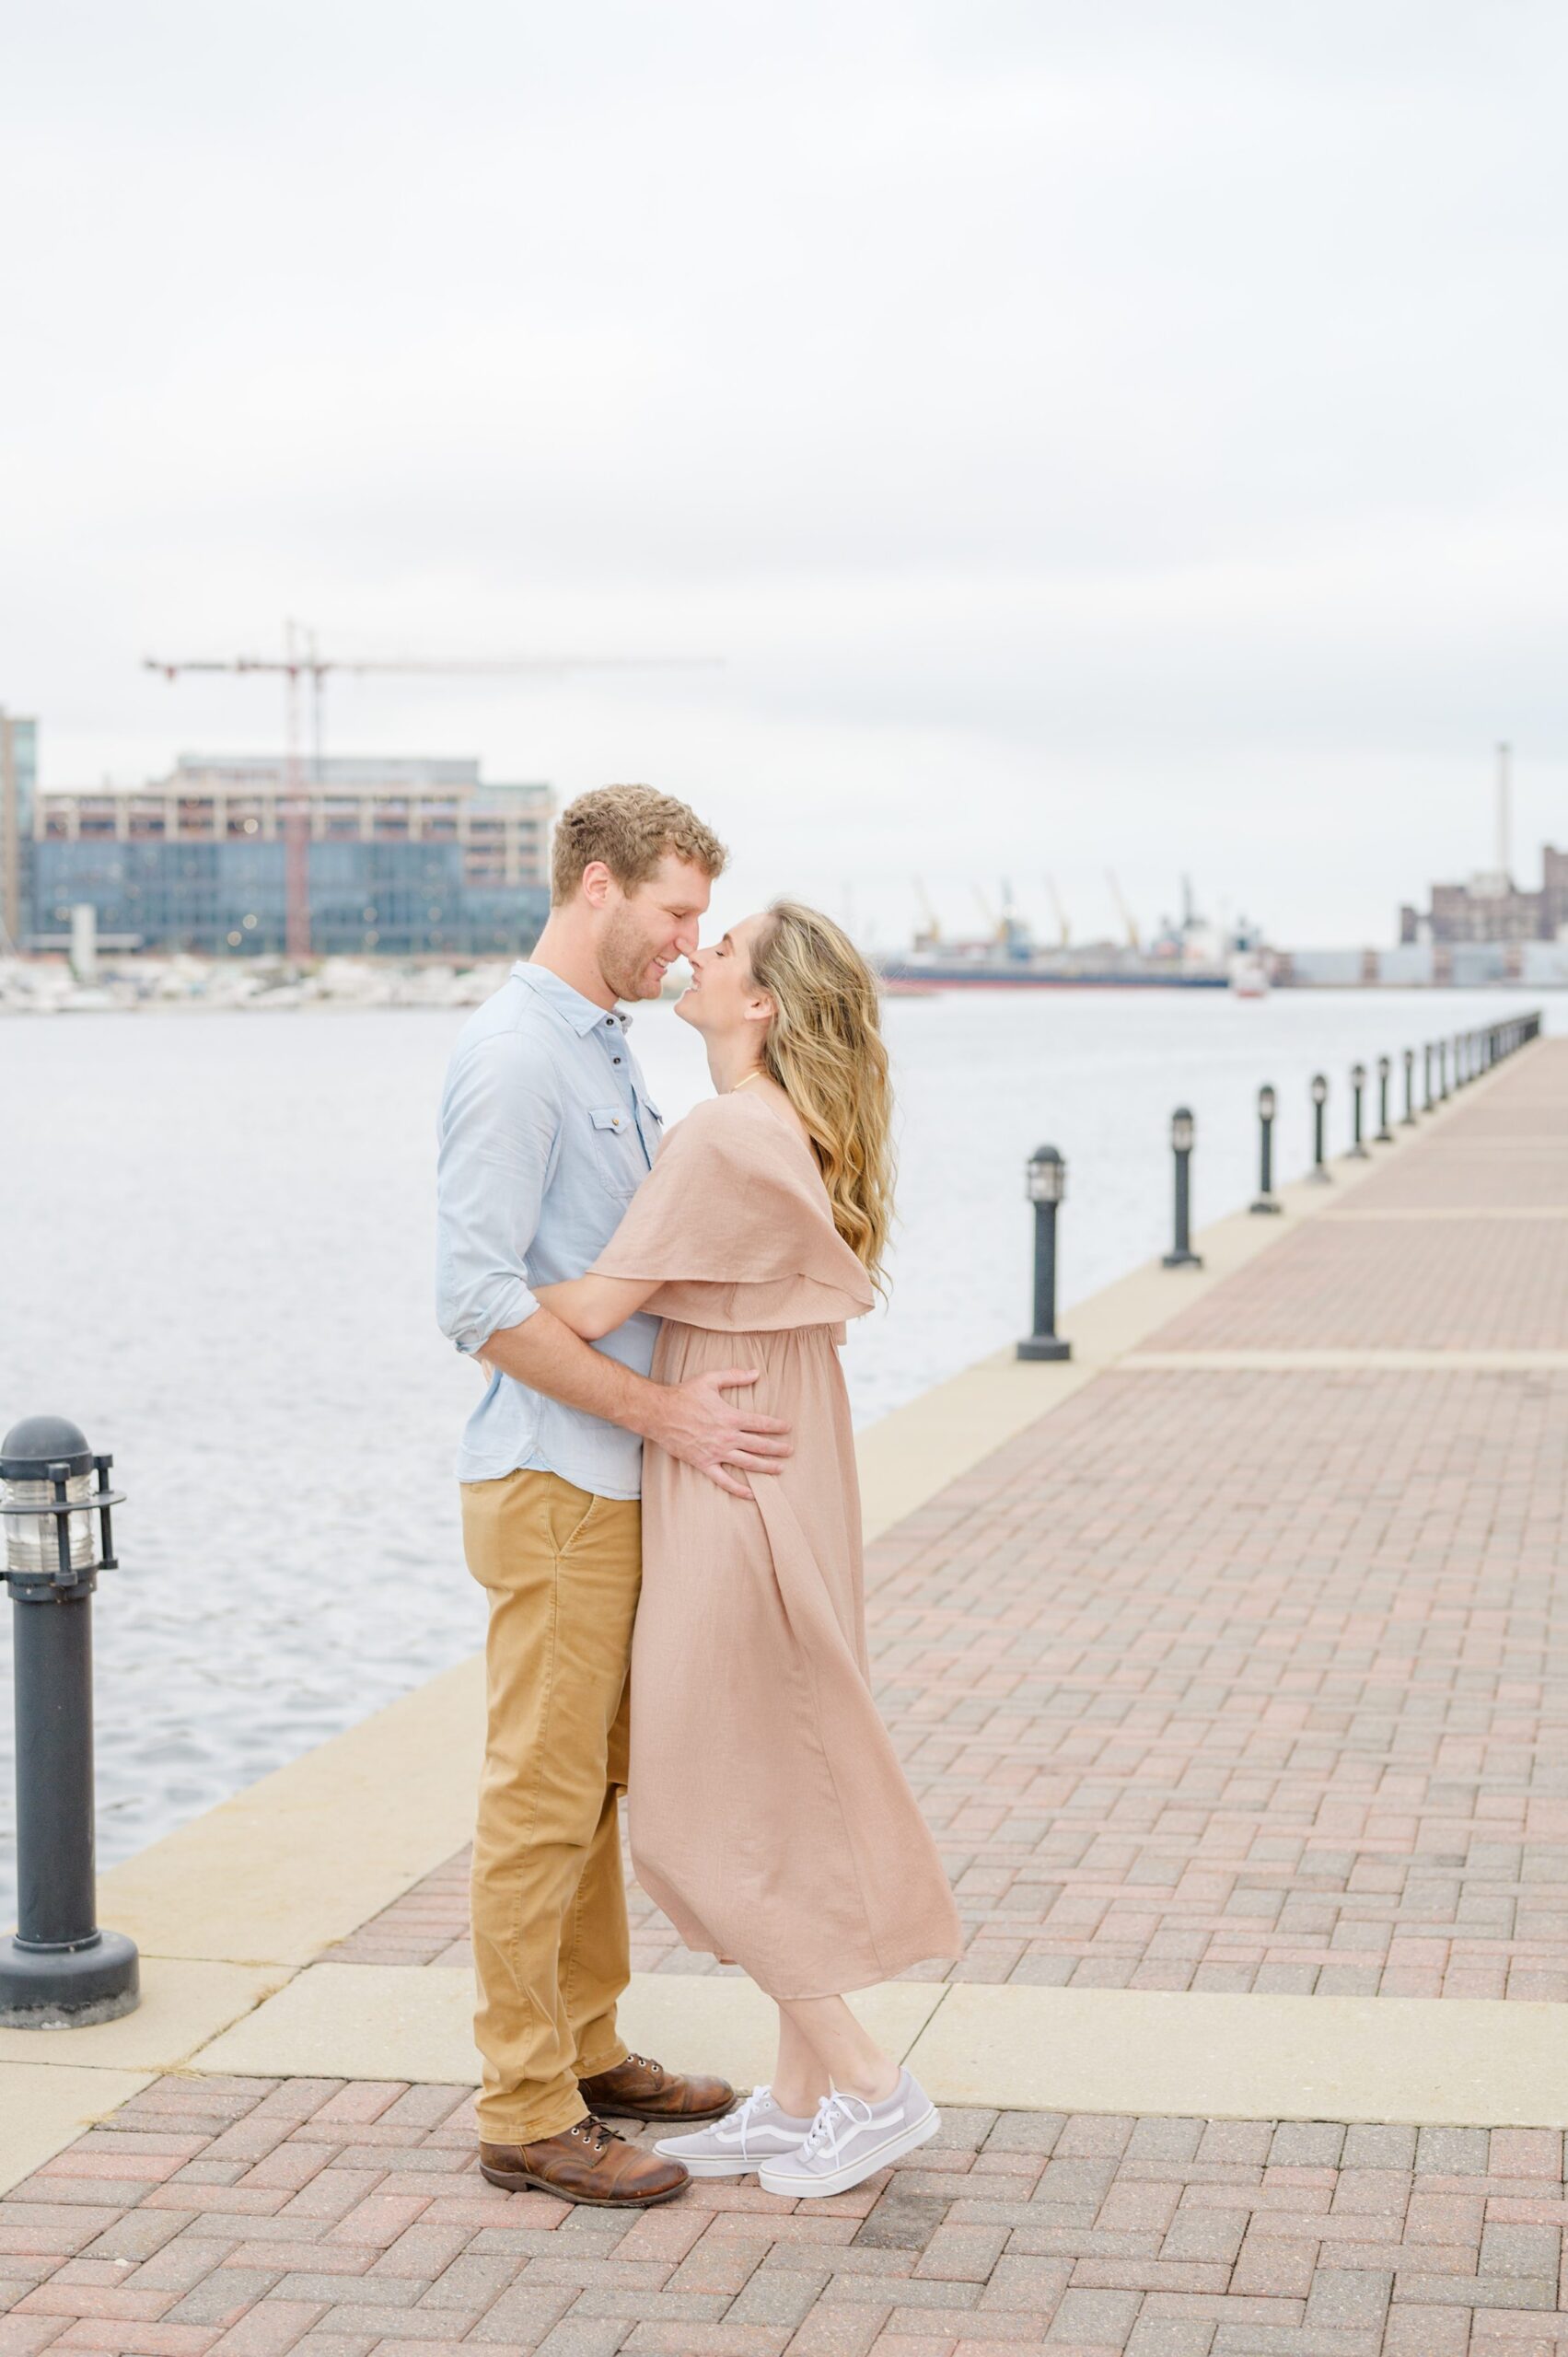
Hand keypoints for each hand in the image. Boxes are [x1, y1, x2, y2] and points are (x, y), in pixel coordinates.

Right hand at [648, 1367, 791, 1498]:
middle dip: (777, 1448)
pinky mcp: (704, 1464)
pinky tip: (751, 1494)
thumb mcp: (710, 1379)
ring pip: (748, 1463)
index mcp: (730, 1417)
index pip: (761, 1423)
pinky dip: (738, 1489)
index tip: (787, 1428)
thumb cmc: (684, 1395)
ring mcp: (716, 1452)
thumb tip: (756, 1372)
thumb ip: (734, 1376)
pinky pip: (724, 1480)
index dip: (777, 1426)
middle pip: (759, 1445)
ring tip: (780, 1469)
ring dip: (766, 1467)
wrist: (659, 1414)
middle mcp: (727, 1437)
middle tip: (790, 1451)